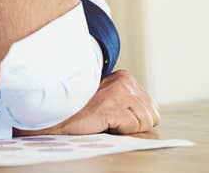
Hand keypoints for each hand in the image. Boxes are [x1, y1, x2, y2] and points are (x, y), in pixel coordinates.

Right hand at [15, 70, 160, 135]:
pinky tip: (103, 123)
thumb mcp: (105, 97)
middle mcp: (125, 82)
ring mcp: (121, 93)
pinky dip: (121, 130)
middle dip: (134, 123)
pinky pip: (135, 126)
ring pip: (147, 120)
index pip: (149, 104)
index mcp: (124, 77)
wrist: (56, 113)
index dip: (134, 117)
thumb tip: (145, 113)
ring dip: (128, 127)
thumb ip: (124, 99)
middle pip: (152, 113)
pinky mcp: (116, 107)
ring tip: (106, 121)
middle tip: (110, 120)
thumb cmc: (78, 108)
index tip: (115, 116)